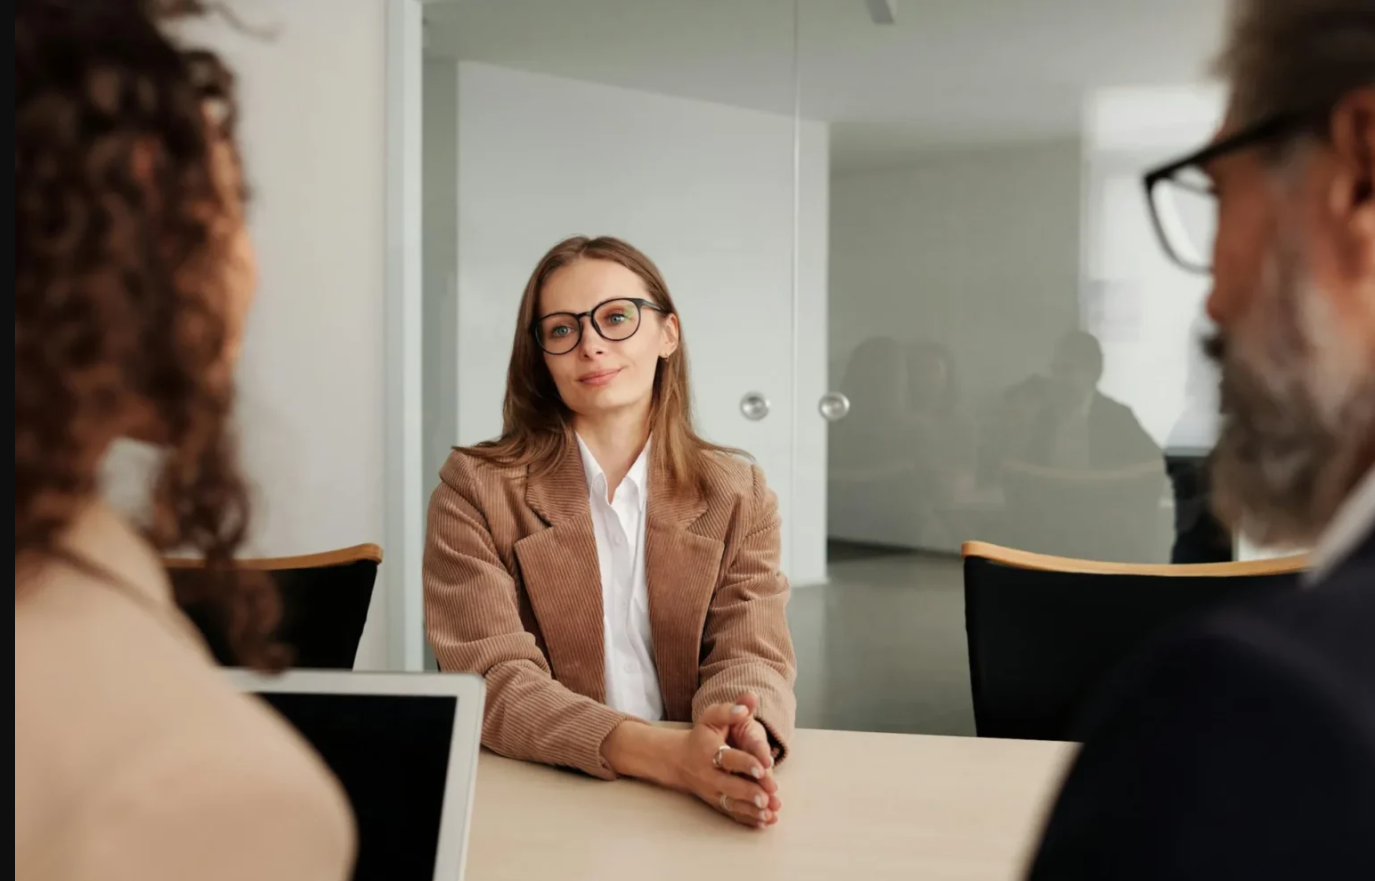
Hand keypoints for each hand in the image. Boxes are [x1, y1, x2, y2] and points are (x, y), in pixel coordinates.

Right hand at [673, 701, 780, 827]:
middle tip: (767, 797)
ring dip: (751, 810)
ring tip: (770, 813)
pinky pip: (732, 813)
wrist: (678, 759)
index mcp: (709, 751)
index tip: (764, 767)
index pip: (729, 758)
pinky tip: (764, 822)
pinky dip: (748, 819)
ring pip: (732, 803)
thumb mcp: (712, 717)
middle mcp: (709, 774)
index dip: (746, 762)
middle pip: (730, 786)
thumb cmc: (701, 736)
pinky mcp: (716, 802)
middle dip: (749, 793)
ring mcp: (712, 791)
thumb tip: (750, 699)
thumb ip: (730, 709)